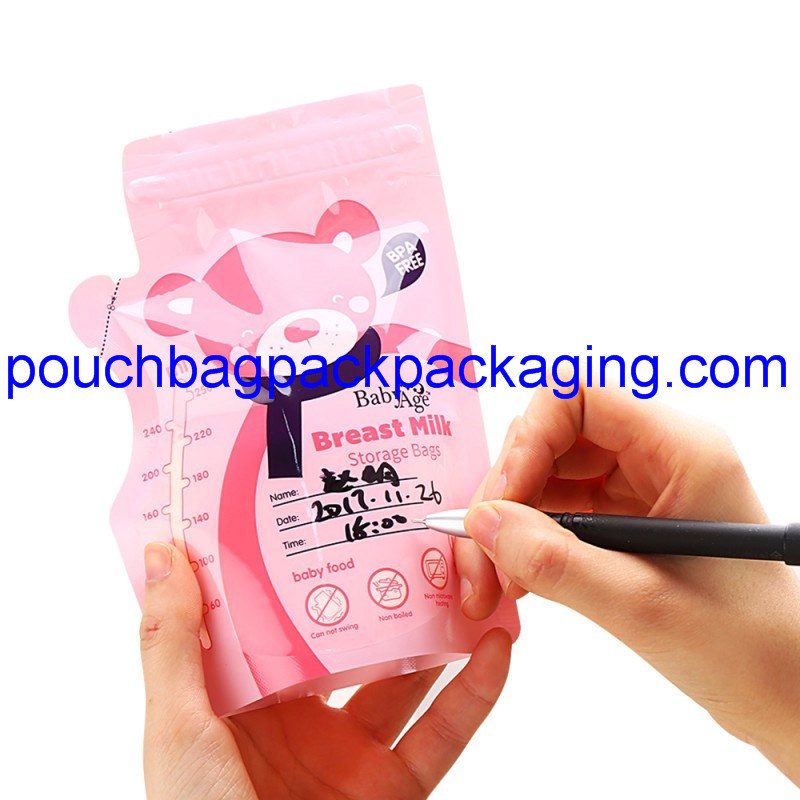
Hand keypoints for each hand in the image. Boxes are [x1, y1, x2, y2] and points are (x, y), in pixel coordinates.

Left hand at [140, 543, 510, 799]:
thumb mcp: (178, 727)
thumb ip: (174, 643)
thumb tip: (165, 552)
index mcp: (245, 699)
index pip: (279, 616)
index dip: (301, 566)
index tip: (327, 512)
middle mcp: (301, 720)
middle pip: (355, 640)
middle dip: (384, 591)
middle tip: (412, 535)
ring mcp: (351, 756)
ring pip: (408, 679)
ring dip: (441, 630)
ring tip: (465, 576)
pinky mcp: (394, 790)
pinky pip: (444, 735)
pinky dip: (475, 693)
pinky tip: (496, 648)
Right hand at [455, 387, 799, 783]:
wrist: (783, 693)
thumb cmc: (748, 647)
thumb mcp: (645, 607)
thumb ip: (557, 562)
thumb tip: (482, 523)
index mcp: (679, 448)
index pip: (578, 397)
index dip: (530, 438)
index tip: (503, 501)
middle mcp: (652, 455)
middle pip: (549, 437)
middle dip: (505, 493)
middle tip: (479, 555)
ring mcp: (633, 488)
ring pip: (543, 475)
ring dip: (507, 524)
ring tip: (492, 584)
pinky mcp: (618, 521)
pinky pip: (553, 511)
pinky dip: (524, 543)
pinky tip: (513, 583)